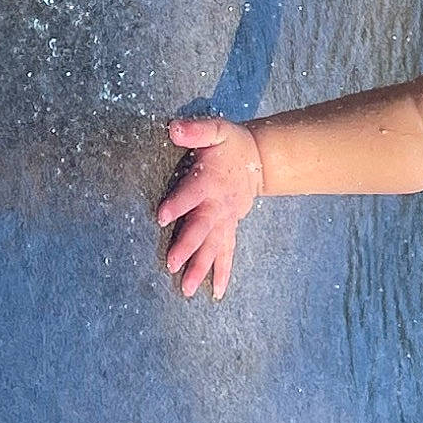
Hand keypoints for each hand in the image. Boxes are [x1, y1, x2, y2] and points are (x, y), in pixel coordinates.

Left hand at [155, 117, 264, 299]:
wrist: (260, 160)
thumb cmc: (231, 144)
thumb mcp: (216, 130)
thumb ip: (196, 130)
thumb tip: (173, 129)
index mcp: (209, 181)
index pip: (191, 193)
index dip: (177, 204)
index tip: (162, 216)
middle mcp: (218, 206)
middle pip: (201, 228)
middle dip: (187, 247)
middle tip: (171, 264)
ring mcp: (225, 221)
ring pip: (213, 248)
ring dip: (201, 269)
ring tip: (188, 289)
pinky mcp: (230, 229)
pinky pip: (227, 254)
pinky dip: (223, 274)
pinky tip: (216, 293)